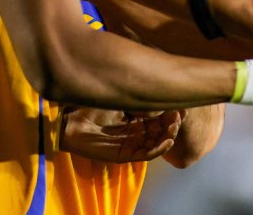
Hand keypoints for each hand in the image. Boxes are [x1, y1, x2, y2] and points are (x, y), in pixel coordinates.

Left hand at [60, 108, 182, 162]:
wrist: (71, 121)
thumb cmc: (92, 106)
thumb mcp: (119, 98)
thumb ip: (138, 99)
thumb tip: (160, 96)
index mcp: (135, 118)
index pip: (159, 117)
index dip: (171, 113)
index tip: (182, 106)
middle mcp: (136, 132)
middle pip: (161, 131)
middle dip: (172, 124)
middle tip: (179, 117)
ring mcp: (131, 144)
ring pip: (156, 144)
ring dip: (168, 137)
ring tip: (174, 128)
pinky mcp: (124, 155)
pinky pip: (146, 155)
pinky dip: (158, 149)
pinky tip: (167, 141)